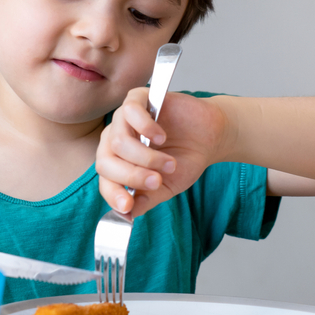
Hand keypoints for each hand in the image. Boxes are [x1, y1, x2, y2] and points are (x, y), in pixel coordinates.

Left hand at [96, 89, 229, 217]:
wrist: (209, 137)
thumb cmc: (185, 159)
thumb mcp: (166, 187)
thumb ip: (146, 199)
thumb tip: (127, 216)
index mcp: (117, 163)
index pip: (104, 181)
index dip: (113, 195)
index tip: (128, 206)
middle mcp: (114, 141)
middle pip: (104, 162)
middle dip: (132, 176)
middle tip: (157, 182)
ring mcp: (123, 119)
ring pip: (118, 141)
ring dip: (146, 157)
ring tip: (169, 163)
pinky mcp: (137, 99)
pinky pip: (130, 112)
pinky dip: (146, 128)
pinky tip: (161, 137)